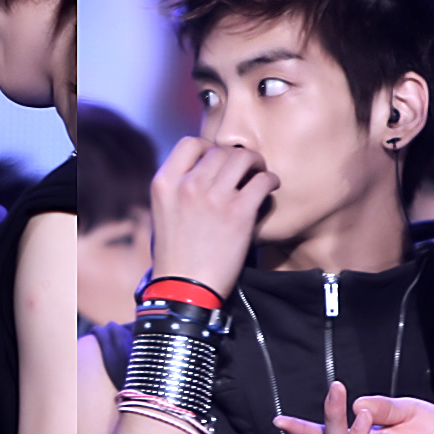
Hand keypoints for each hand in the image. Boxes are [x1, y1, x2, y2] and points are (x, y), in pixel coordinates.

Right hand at [149, 137, 278, 299]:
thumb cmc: (176, 256)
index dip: (209, 147)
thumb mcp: (163, 213)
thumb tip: (202, 172)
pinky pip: (262, 181)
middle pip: (221, 150)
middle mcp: (188, 184)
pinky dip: (270, 180)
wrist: (184, 289)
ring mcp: (213, 197)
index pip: (190, 143)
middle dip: (237, 156)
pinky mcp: (238, 212)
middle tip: (247, 167)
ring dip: (256, 163)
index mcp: (165, 183)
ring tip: (260, 173)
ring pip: (243, 158)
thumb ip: (178, 189)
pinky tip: (270, 187)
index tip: (219, 160)